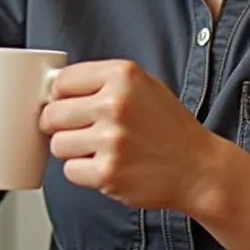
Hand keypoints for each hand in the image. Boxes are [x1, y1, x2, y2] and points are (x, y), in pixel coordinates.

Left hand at [38, 59, 224, 212]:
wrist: (198, 168)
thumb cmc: (167, 127)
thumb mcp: (142, 85)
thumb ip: (100, 81)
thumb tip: (52, 89)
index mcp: (122, 75)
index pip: (61, 81)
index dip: (60, 96)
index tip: (68, 104)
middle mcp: (116, 104)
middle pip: (52, 114)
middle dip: (59, 125)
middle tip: (80, 130)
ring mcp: (111, 140)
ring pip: (57, 144)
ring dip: (72, 150)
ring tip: (99, 149)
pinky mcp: (108, 173)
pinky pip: (70, 171)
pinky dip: (83, 172)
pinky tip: (107, 166)